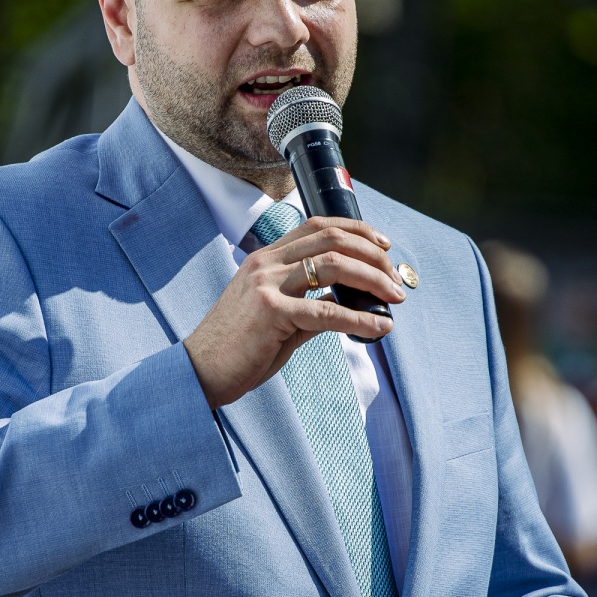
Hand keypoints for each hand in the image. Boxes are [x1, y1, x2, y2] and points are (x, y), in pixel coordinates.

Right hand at [183, 217, 405, 409]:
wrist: (201, 370)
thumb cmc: (238, 347)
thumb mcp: (275, 314)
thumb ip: (309, 302)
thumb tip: (349, 302)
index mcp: (265, 258)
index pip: (317, 225)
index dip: (357, 230)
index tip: (384, 245)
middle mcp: (265, 263)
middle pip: (332, 239)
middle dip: (373, 255)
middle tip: (395, 278)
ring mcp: (266, 285)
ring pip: (333, 265)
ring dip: (373, 279)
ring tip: (394, 297)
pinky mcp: (271, 312)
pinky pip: (327, 310)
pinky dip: (360, 318)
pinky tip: (379, 327)